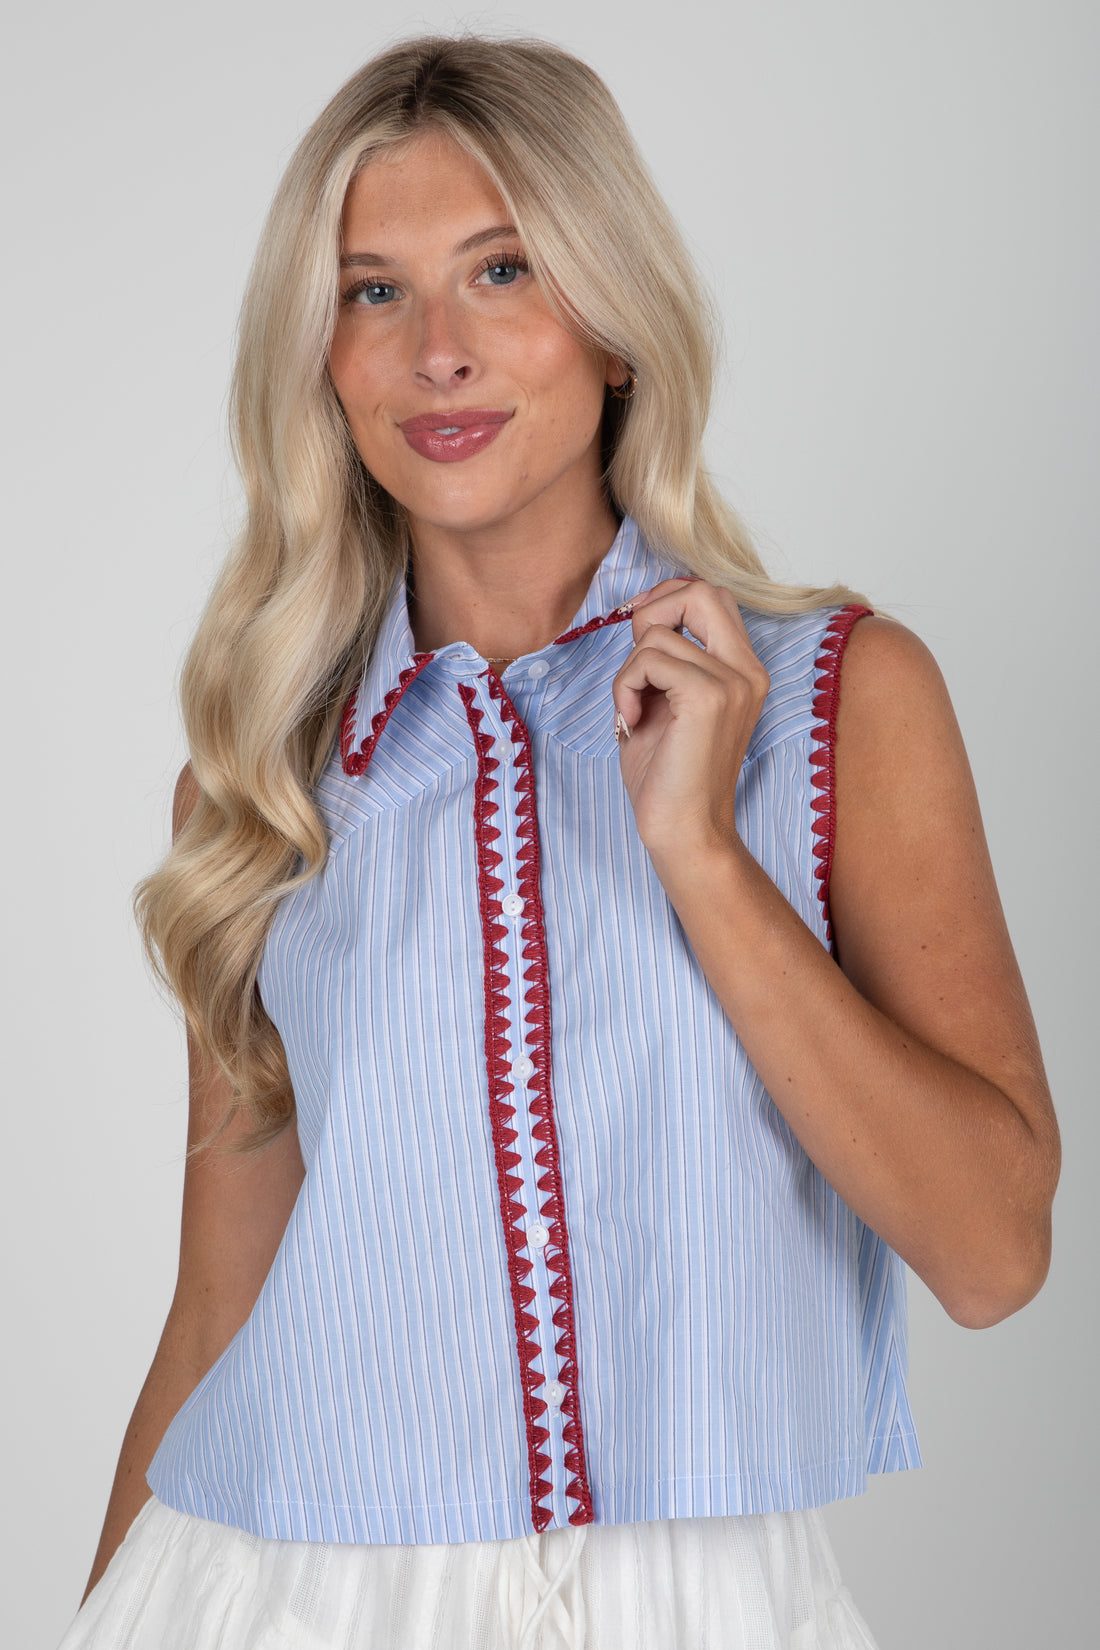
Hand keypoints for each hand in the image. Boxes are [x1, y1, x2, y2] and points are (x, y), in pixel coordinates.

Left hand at [611, 578, 769, 866]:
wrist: (684, 831)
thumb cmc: (669, 776)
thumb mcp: (667, 702)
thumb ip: (665, 659)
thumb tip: (641, 615)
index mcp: (744, 670)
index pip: (712, 596)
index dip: (668, 601)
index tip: (637, 634)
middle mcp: (747, 670)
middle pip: (700, 590)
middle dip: (653, 611)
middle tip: (635, 662)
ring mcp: (732, 682)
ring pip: (657, 632)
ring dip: (628, 670)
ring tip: (632, 710)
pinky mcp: (708, 697)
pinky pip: (648, 658)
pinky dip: (626, 686)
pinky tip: (631, 721)